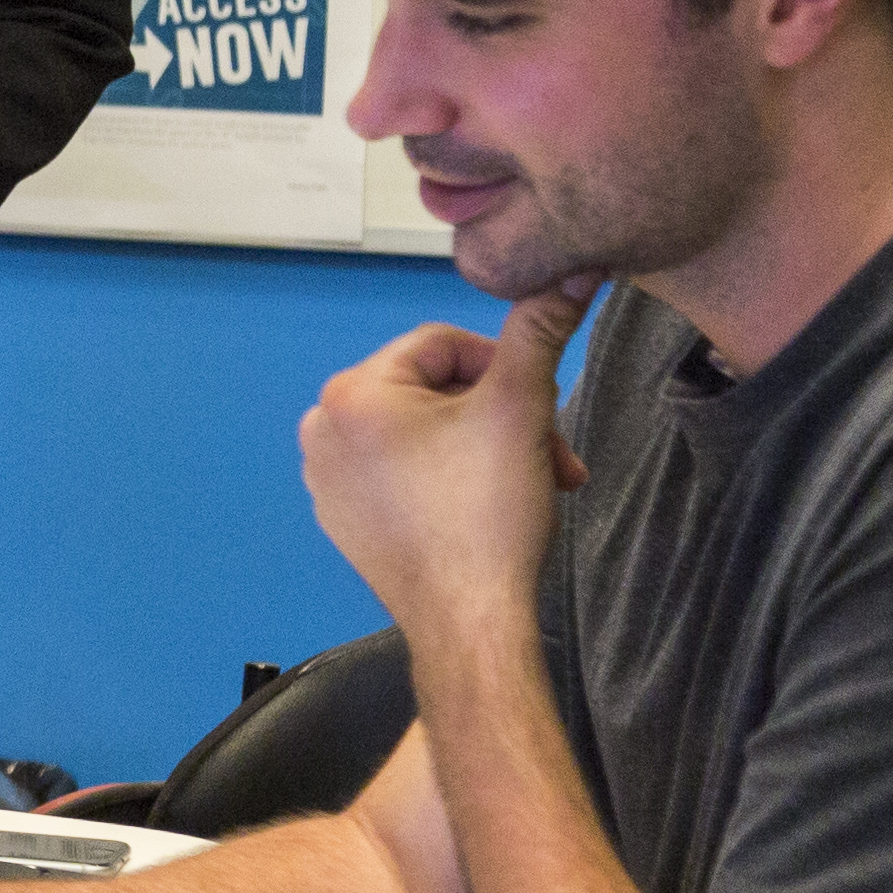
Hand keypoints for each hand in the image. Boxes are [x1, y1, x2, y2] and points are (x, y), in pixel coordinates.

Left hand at [297, 282, 592, 645]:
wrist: (470, 621)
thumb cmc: (488, 515)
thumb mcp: (521, 407)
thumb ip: (541, 331)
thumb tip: (571, 270)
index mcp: (350, 393)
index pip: (442, 345)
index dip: (504, 368)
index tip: (543, 405)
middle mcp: (320, 429)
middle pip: (433, 390)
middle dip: (500, 416)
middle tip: (552, 453)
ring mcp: (325, 478)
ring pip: (423, 432)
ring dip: (483, 446)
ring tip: (528, 481)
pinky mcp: (341, 518)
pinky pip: (401, 472)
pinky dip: (448, 477)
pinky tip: (486, 507)